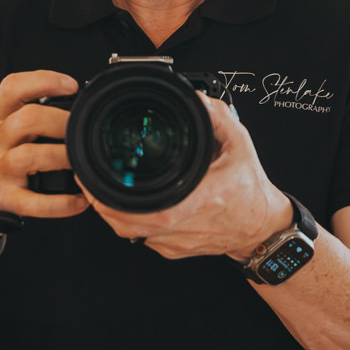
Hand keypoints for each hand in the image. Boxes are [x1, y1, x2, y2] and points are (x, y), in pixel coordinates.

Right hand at [0, 70, 90, 241]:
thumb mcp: (2, 127)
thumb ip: (28, 111)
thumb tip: (76, 102)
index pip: (12, 88)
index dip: (43, 81)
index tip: (72, 85)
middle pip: (27, 119)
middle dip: (60, 121)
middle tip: (83, 128)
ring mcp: (0, 170)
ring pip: (29, 157)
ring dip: (61, 157)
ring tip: (82, 162)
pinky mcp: (6, 199)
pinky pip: (34, 203)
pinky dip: (61, 204)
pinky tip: (80, 200)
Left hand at [82, 95, 291, 260]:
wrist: (261, 228)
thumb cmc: (251, 191)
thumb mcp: (240, 145)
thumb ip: (218, 117)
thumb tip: (197, 98)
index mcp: (197, 198)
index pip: (141, 206)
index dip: (108, 196)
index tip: (93, 178)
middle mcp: (182, 225)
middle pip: (123, 223)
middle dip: (99, 201)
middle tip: (88, 180)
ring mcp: (175, 242)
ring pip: (128, 232)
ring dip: (111, 213)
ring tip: (101, 191)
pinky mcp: (173, 251)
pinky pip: (142, 238)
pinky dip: (131, 222)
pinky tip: (128, 205)